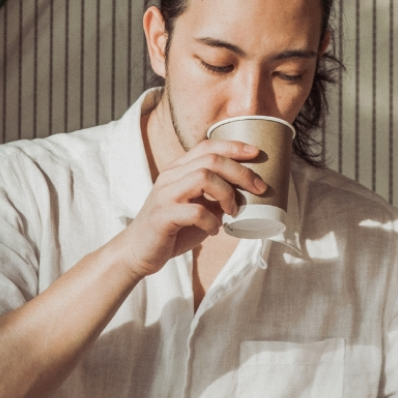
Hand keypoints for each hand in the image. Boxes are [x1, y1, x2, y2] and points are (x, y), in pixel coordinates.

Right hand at [123, 139, 264, 275]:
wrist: (138, 251)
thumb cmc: (173, 229)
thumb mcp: (198, 207)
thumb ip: (216, 197)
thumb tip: (248, 194)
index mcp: (178, 169)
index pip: (207, 146)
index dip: (234, 146)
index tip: (256, 152)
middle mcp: (170, 176)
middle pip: (211, 159)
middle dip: (241, 172)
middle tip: (259, 188)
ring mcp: (165, 195)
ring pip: (203, 177)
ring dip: (226, 194)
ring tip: (233, 211)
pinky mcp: (162, 216)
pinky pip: (195, 211)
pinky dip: (212, 221)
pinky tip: (215, 230)